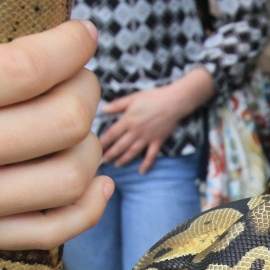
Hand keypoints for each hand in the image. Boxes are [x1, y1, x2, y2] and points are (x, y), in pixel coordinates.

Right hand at [0, 15, 111, 259]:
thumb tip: (4, 16)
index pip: (26, 70)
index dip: (70, 47)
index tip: (81, 35)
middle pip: (60, 122)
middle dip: (86, 88)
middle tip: (77, 75)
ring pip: (68, 177)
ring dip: (90, 144)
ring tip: (76, 124)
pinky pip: (52, 231)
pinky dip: (88, 206)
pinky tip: (93, 180)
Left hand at [100, 68, 214, 172]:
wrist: (173, 102)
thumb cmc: (153, 97)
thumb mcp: (133, 97)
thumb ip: (118, 105)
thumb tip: (103, 109)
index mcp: (128, 120)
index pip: (112, 134)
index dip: (103, 142)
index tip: (96, 147)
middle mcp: (136, 131)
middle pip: (120, 146)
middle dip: (110, 154)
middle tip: (103, 161)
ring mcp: (147, 138)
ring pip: (132, 152)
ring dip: (124, 160)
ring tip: (117, 165)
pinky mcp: (158, 141)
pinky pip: (151, 155)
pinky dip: (146, 164)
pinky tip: (141, 171)